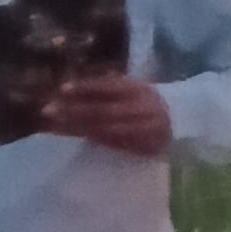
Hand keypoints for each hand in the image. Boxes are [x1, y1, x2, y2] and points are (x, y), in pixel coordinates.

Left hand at [40, 72, 171, 155]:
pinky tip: (73, 135)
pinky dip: (90, 138)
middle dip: (74, 110)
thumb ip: (110, 85)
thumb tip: (74, 85)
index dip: (86, 87)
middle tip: (48, 109)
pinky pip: (110, 142)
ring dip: (77, 127)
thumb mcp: (135, 85)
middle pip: (102, 110)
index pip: (108, 87)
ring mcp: (139, 129)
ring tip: (53, 125)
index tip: (62, 88)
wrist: (182, 119)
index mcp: (138, 89)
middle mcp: (139, 108)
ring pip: (103, 129)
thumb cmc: (151, 98)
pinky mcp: (139, 146)